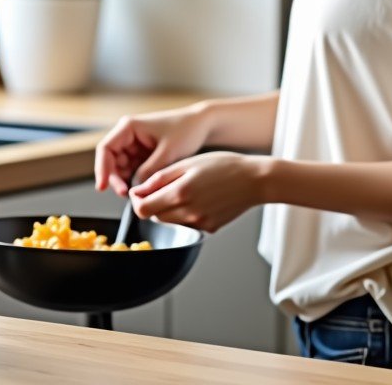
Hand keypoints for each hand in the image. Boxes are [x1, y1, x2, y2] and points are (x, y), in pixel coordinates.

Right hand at [94, 104, 212, 196]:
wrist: (201, 126)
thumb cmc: (186, 131)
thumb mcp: (168, 153)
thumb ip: (149, 171)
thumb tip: (134, 188)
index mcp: (129, 127)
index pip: (105, 149)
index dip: (101, 169)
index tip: (102, 187)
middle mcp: (128, 135)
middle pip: (110, 161)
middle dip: (116, 179)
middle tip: (127, 195)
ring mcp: (135, 145)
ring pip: (120, 168)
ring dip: (126, 181)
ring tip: (140, 192)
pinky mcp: (142, 154)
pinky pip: (132, 170)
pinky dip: (135, 180)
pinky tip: (145, 187)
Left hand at [128, 151, 267, 233]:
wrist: (254, 180)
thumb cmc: (224, 165)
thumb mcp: (188, 163)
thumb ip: (160, 178)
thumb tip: (138, 190)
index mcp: (181, 193)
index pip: (143, 209)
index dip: (137, 200)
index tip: (140, 191)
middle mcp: (188, 213)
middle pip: (155, 216)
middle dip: (152, 203)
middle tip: (163, 186)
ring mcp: (199, 223)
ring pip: (170, 221)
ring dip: (168, 208)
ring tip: (184, 189)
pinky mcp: (208, 228)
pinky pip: (187, 223)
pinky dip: (185, 213)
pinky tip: (199, 198)